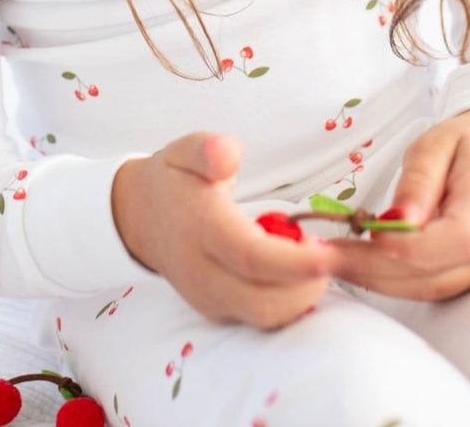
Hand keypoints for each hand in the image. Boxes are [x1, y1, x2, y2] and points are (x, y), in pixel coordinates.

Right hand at [112, 132, 334, 328]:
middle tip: (330, 253)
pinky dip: (288, 303)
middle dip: (308, 286)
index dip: (294, 262)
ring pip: (265, 317)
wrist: (139, 217)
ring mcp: (208, 297)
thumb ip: (208, 150)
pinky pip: (259, 319)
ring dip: (301, 296)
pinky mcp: (217, 310)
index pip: (251, 258)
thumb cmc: (174, 180)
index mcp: (200, 229)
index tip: (328, 252)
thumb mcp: (186, 150)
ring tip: (315, 260)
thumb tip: (227, 154)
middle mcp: (202, 272)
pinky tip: (298, 273)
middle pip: (264, 302)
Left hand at [328, 109, 469, 300]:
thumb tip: (398, 221)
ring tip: (327, 259)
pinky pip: (427, 287)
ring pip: (427, 286)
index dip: (414, 246)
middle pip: (435, 270)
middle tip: (322, 253)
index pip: (460, 237)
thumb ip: (419, 181)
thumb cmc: (463, 147)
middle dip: (374, 265)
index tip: (370, 235)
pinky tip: (353, 265)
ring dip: (373, 277)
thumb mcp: (435, 145)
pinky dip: (388, 280)